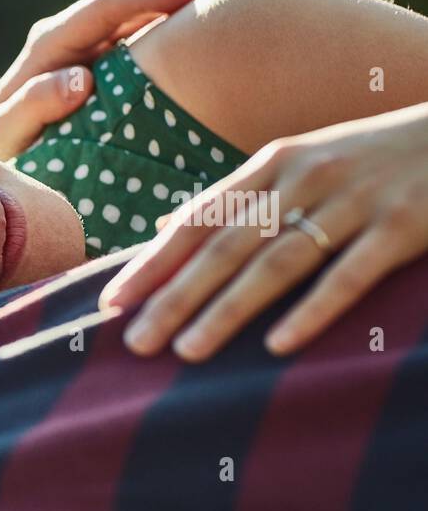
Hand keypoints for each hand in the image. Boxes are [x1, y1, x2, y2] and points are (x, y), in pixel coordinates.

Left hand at [0, 0, 214, 158]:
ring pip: (133, 27)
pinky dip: (162, 45)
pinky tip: (194, 50)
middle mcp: (64, 41)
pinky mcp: (96, 72)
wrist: (0, 171)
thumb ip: (33, 107)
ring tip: (217, 17)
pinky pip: (134, 50)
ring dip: (171, 20)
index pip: (104, 10)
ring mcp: (82, 54)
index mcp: (46, 46)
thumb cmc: (5, 156)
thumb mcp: (9, 135)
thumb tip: (81, 79)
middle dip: (170, 0)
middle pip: (125, 9)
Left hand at [100, 102, 427, 359]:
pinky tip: (279, 346)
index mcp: (273, 164)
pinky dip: (313, 309)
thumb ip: (236, 198)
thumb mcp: (300, 164)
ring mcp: (356, 199)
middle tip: (135, 342)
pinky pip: (351, 274)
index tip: (111, 302)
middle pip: (226, 245)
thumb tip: (164, 229)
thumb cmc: (372, 159)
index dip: (153, 262)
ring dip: (228, 308)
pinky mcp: (406, 224)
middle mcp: (305, 177)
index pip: (199, 219)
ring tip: (186, 351)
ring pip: (277, 261)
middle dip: (175, 295)